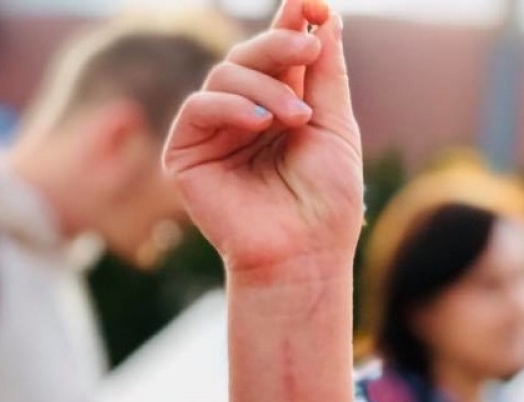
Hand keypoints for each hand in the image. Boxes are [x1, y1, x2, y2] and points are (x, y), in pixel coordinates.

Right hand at [164, 0, 362, 276]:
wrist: (306, 254)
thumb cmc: (329, 203)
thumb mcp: (335, 129)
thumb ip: (326, 75)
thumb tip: (326, 18)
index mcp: (285, 107)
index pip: (284, 54)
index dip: (295, 24)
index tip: (314, 2)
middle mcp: (248, 114)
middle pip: (253, 55)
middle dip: (281, 45)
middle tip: (307, 48)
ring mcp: (216, 132)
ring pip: (226, 73)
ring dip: (265, 86)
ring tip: (297, 118)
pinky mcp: (188, 153)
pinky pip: (200, 106)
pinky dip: (231, 106)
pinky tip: (260, 122)